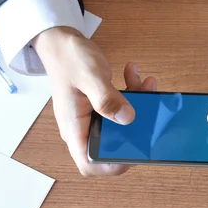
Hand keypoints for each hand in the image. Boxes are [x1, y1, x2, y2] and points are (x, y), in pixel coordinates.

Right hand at [32, 27, 156, 176]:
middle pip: (111, 145)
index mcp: (74, 127)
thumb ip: (107, 99)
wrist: (60, 42)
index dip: (111, 166)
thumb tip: (127, 119)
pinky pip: (119, 108)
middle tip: (147, 111)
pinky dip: (131, 94)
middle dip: (134, 130)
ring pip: (119, 125)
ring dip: (136, 107)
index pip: (89, 163)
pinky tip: (134, 75)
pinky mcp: (100, 107)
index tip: (133, 152)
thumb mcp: (90, 76)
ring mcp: (91, 117)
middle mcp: (82, 127)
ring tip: (143, 84)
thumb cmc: (69, 58)